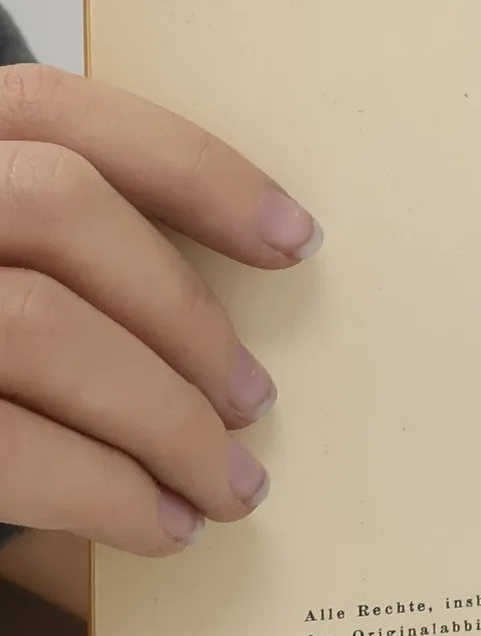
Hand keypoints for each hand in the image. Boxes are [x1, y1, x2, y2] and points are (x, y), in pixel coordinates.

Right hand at [0, 64, 319, 558]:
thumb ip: (47, 258)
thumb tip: (212, 329)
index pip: (59, 112)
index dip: (193, 167)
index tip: (296, 238)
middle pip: (57, 209)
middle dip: (179, 312)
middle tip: (254, 401)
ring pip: (36, 324)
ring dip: (160, 414)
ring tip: (223, 482)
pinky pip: (2, 444)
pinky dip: (98, 488)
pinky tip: (152, 523)